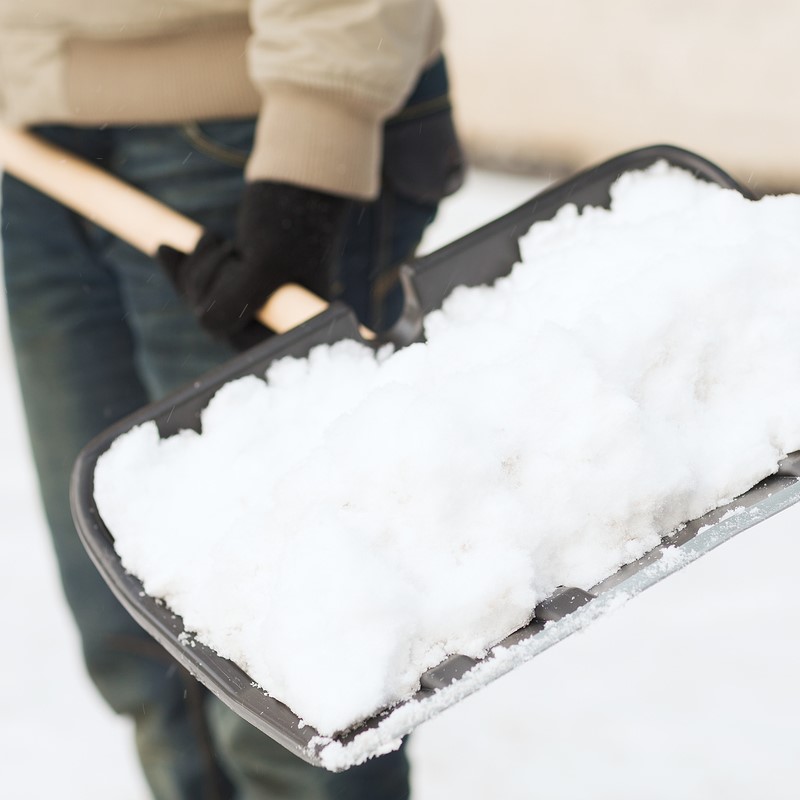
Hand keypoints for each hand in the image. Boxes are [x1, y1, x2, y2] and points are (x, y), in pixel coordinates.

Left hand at [158, 181, 349, 337]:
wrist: (302, 174)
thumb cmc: (293, 216)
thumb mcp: (265, 260)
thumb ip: (237, 300)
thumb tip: (205, 324)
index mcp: (301, 321)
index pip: (250, 344)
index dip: (225, 317)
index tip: (227, 268)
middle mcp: (283, 318)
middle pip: (221, 326)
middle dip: (204, 285)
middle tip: (218, 242)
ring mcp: (261, 302)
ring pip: (206, 305)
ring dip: (195, 271)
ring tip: (212, 237)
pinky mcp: (244, 283)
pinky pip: (203, 289)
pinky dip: (184, 269)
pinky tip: (167, 249)